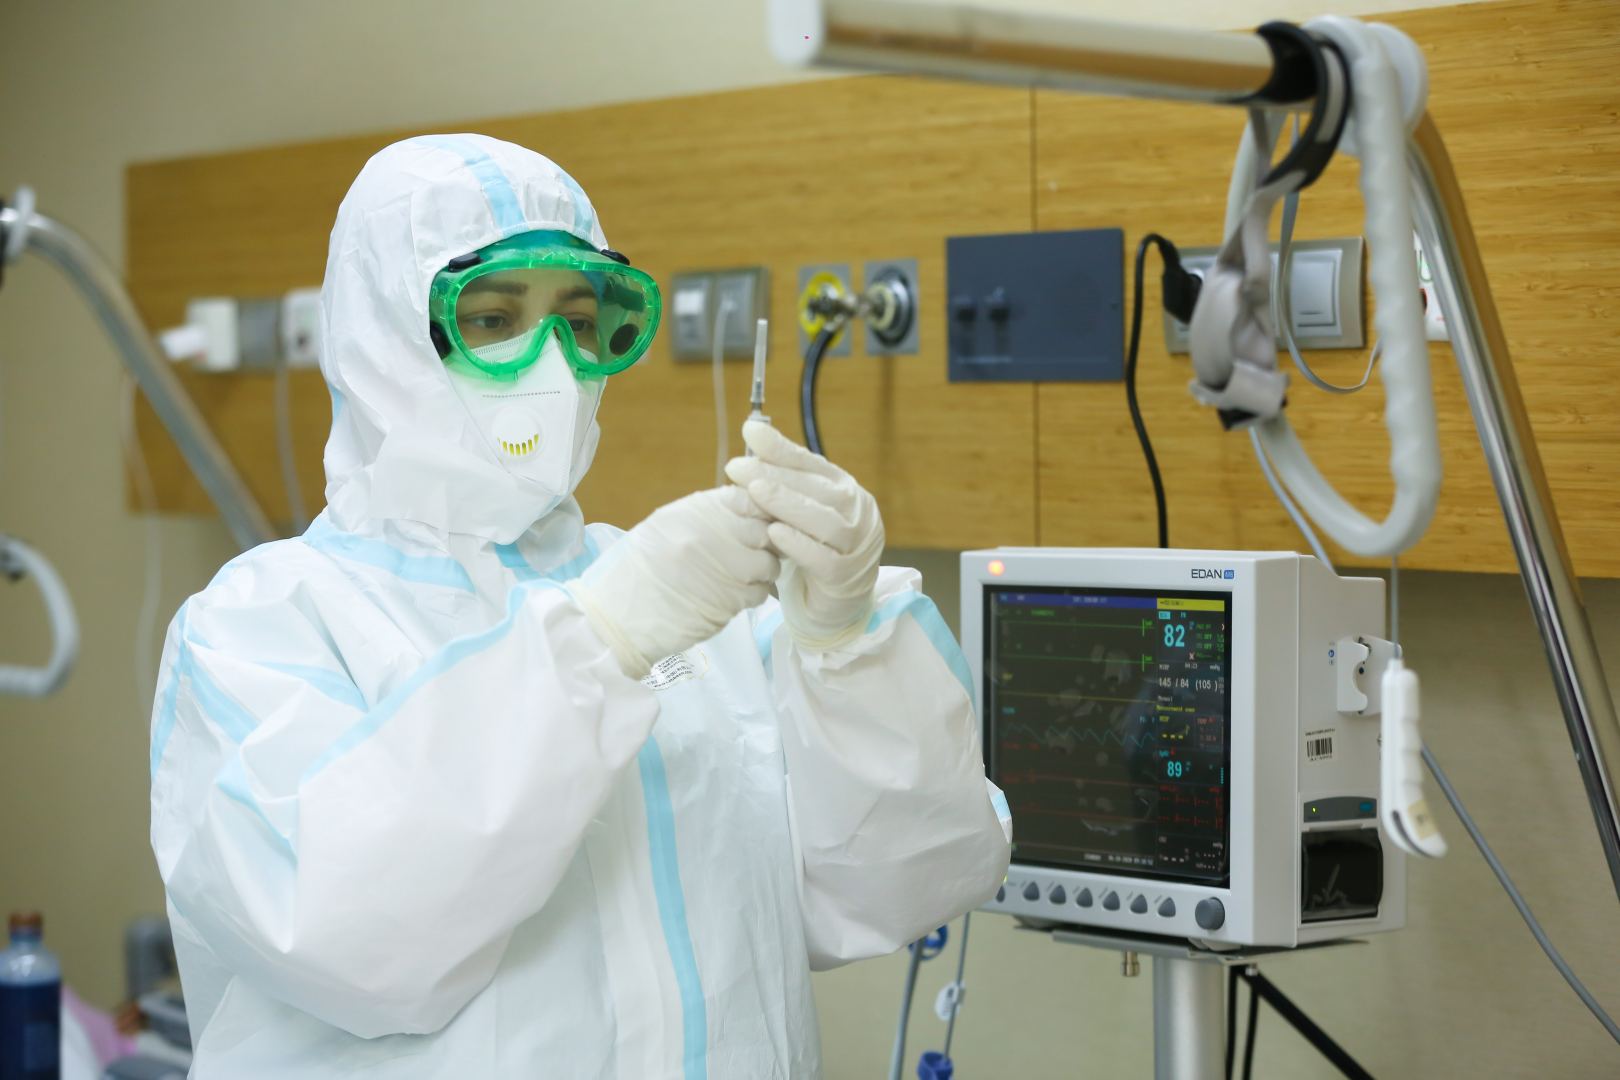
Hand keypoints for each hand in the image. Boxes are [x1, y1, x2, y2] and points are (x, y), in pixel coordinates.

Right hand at [569, 486, 779, 677]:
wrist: (620, 616)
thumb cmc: (640, 571)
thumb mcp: (665, 526)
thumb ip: (706, 516)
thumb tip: (744, 509)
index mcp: (697, 511)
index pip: (750, 498)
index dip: (758, 511)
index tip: (754, 524)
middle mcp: (714, 533)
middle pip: (765, 530)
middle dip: (765, 543)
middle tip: (753, 553)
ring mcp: (725, 567)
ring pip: (769, 563)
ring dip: (761, 572)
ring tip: (741, 578)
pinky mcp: (730, 600)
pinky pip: (759, 592)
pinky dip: (752, 596)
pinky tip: (732, 598)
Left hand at [725, 420, 883, 648]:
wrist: (837, 602)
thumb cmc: (814, 548)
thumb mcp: (798, 511)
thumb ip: (781, 477)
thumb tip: (751, 432)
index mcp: (844, 490)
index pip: (812, 464)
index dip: (781, 449)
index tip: (749, 432)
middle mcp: (857, 512)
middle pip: (817, 490)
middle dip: (775, 476)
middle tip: (738, 468)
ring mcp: (857, 545)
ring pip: (824, 521)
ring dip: (787, 505)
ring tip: (755, 493)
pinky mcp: (846, 576)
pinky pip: (824, 559)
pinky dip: (799, 544)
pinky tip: (774, 532)